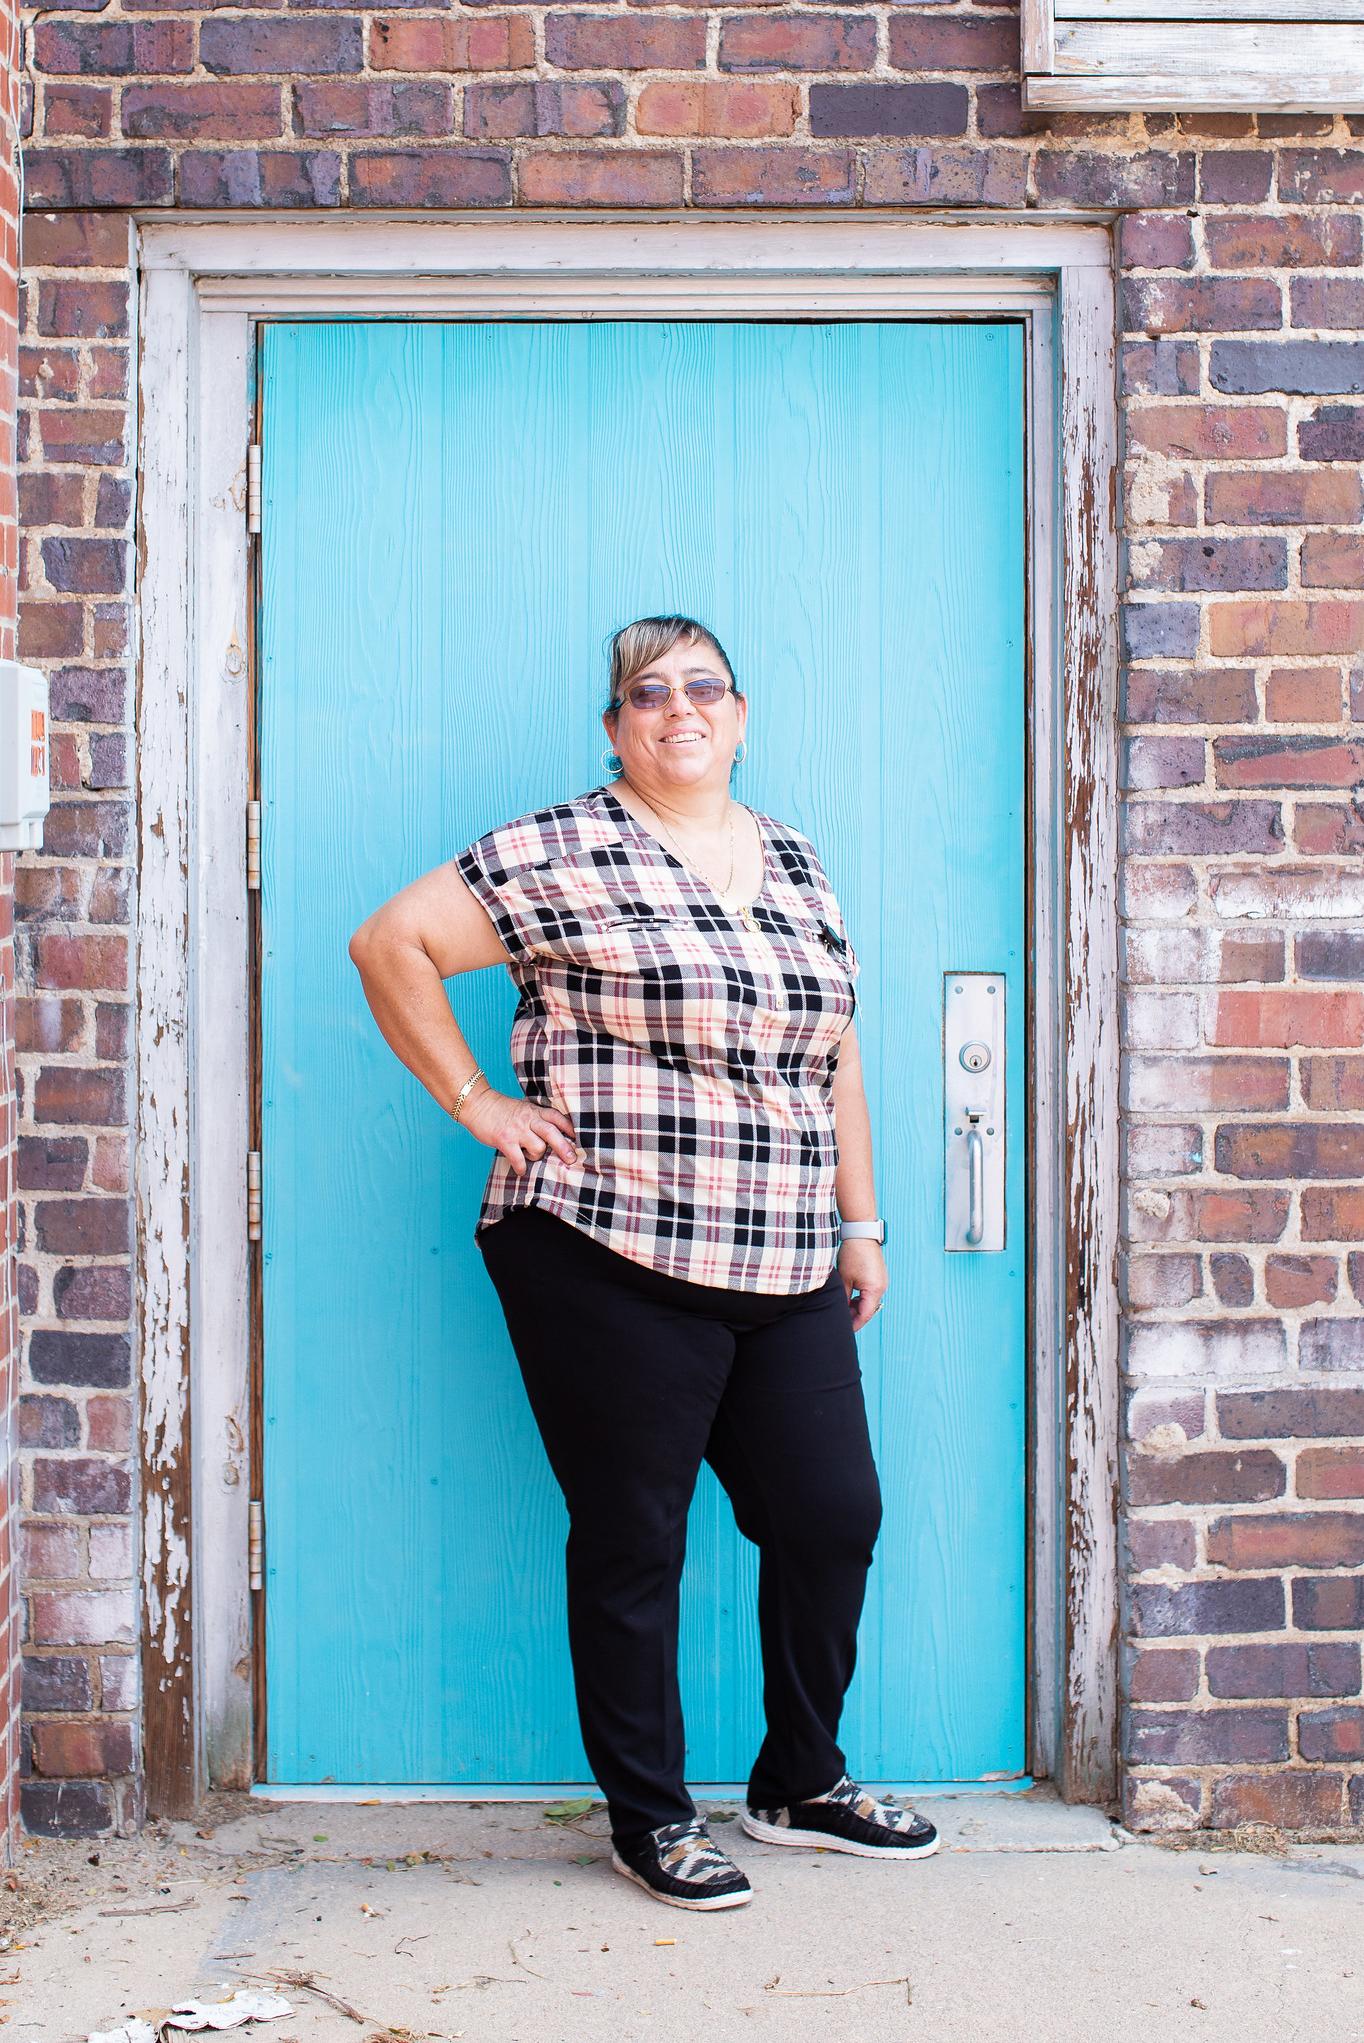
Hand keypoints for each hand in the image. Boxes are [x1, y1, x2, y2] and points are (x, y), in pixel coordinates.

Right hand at [459, 1085, 580, 1177]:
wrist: (477, 1103)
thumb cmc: (500, 1109)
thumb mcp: (523, 1108)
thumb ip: (536, 1118)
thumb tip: (551, 1135)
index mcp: (534, 1111)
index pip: (557, 1117)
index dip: (569, 1127)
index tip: (578, 1138)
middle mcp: (528, 1119)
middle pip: (552, 1133)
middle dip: (564, 1147)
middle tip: (571, 1159)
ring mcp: (516, 1130)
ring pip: (538, 1148)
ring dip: (536, 1156)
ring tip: (529, 1156)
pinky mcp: (504, 1140)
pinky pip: (518, 1159)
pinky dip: (521, 1167)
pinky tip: (520, 1169)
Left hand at [839, 1238, 886, 1332]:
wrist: (860, 1233)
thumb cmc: (852, 1254)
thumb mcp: (844, 1279)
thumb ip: (844, 1298)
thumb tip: (840, 1311)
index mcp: (875, 1290)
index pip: (865, 1315)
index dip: (854, 1324)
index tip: (844, 1330)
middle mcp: (882, 1287)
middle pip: (869, 1310)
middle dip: (855, 1316)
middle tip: (840, 1320)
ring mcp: (882, 1281)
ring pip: (869, 1302)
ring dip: (857, 1306)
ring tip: (843, 1306)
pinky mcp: (878, 1276)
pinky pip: (871, 1292)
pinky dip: (861, 1298)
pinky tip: (850, 1296)